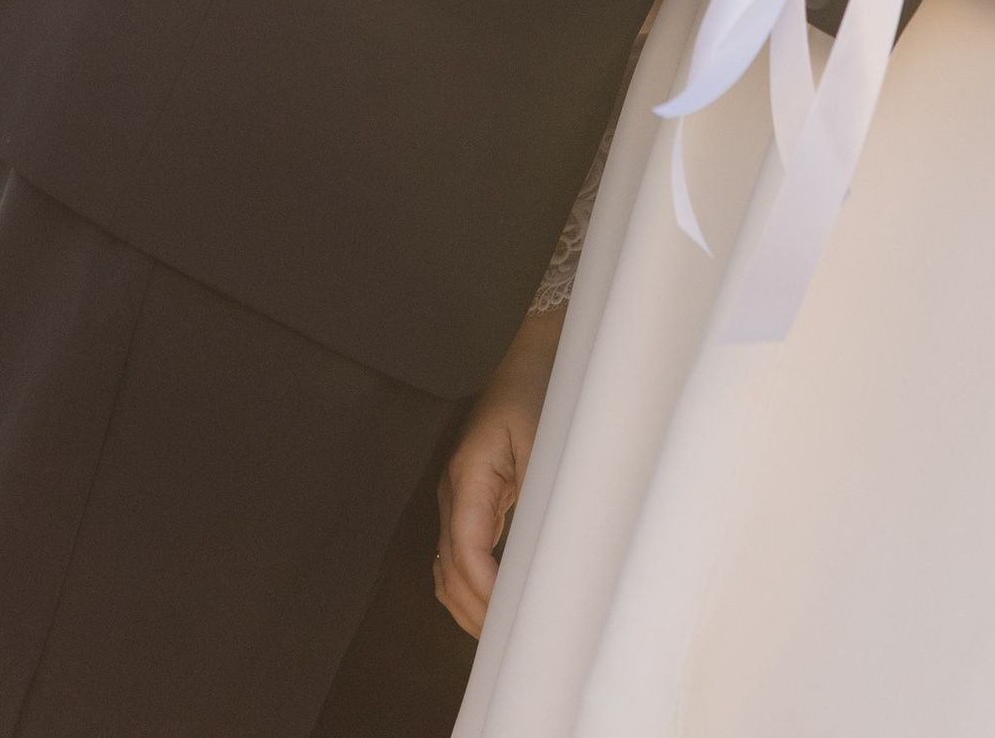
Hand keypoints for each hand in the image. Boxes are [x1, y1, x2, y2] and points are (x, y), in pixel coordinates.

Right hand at [434, 303, 561, 634]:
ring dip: (468, 603)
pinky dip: (468, 586)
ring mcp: (456, 497)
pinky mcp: (468, 501)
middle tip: (511, 638)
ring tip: (502, 633)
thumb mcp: (546, 435)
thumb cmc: (537, 390)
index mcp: (471, 473)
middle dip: (475, 608)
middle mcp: (454, 491)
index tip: (507, 615)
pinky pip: (456, 554)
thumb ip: (541, 488)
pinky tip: (493, 604)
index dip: (482, 586)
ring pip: (446, 568)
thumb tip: (547, 546)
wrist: (525, 357)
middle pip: (449, 568)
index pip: (464, 546)